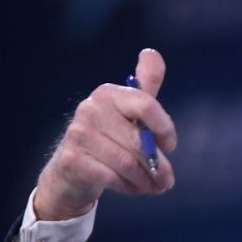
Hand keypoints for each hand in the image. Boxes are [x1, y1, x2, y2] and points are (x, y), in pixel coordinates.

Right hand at [33, 48, 178, 220]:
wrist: (71, 169)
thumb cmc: (108, 138)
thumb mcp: (128, 111)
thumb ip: (145, 87)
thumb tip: (151, 53)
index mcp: (108, 93)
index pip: (145, 104)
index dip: (164, 127)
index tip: (170, 145)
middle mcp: (90, 109)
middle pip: (138, 141)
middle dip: (159, 165)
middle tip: (168, 180)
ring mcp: (78, 134)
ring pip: (126, 163)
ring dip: (146, 180)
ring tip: (155, 187)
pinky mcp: (71, 160)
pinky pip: (112, 178)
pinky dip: (129, 187)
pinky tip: (134, 188)